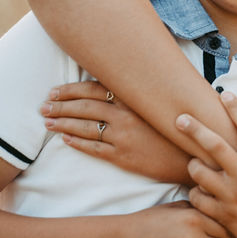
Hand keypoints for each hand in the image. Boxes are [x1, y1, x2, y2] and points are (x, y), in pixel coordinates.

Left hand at [41, 81, 192, 183]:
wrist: (192, 156)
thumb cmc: (177, 128)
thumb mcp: (160, 104)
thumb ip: (139, 92)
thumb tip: (118, 81)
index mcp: (134, 100)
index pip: (94, 89)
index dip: (71, 90)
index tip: (54, 91)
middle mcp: (126, 116)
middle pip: (84, 107)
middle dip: (60, 106)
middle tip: (44, 107)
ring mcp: (123, 137)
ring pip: (85, 127)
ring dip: (63, 124)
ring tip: (48, 123)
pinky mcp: (123, 157)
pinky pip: (94, 148)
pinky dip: (77, 143)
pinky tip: (65, 140)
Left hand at [178, 92, 236, 237]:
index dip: (235, 107)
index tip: (225, 94)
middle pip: (213, 144)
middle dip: (194, 128)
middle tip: (179, 118)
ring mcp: (232, 196)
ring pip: (199, 172)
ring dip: (194, 164)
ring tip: (196, 163)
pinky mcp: (223, 215)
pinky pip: (198, 197)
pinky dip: (197, 192)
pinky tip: (201, 190)